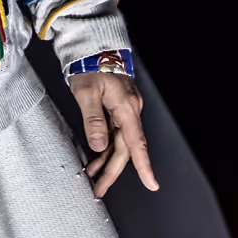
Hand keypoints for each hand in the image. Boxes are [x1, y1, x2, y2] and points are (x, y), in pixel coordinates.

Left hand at [71, 72, 158, 197]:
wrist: (95, 46)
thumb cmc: (90, 65)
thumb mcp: (86, 92)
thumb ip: (93, 120)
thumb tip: (100, 146)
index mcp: (125, 107)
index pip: (136, 142)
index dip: (144, 166)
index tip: (151, 184)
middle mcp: (130, 110)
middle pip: (124, 148)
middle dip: (112, 171)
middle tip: (99, 190)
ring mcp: (125, 109)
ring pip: (119, 143)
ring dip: (106, 161)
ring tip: (93, 178)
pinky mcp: (118, 108)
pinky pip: (115, 133)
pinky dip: (105, 148)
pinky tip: (95, 158)